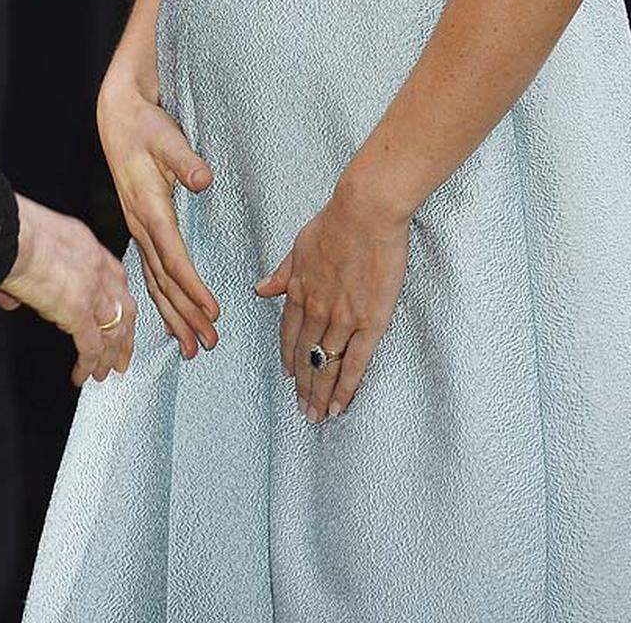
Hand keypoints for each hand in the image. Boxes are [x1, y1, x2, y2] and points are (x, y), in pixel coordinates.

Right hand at [0, 194, 136, 386]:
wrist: (14, 235)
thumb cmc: (15, 233)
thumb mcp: (31, 245)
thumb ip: (27, 274)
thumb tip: (10, 299)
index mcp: (87, 246)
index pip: (115, 276)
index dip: (119, 299)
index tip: (119, 315)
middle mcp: (97, 268)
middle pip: (124, 305)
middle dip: (125, 333)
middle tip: (122, 353)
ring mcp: (92, 291)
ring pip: (114, 329)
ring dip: (112, 354)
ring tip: (107, 372)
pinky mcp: (79, 312)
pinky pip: (91, 346)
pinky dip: (89, 365)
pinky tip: (83, 376)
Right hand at [97, 74, 217, 358]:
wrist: (118, 118)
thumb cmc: (145, 126)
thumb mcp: (167, 137)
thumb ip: (185, 159)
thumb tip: (204, 178)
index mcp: (150, 208)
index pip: (174, 257)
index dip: (193, 286)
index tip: (213, 310)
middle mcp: (141, 226)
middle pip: (165, 281)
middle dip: (186, 315)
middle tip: (209, 344)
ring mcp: (137, 230)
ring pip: (155, 283)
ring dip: (174, 316)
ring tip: (193, 347)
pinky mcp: (140, 228)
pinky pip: (151, 273)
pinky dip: (163, 300)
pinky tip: (172, 319)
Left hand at [255, 181, 408, 422]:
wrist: (366, 212)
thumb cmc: (336, 221)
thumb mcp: (299, 245)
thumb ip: (282, 272)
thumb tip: (260, 289)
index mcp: (299, 291)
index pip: (289, 334)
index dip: (287, 357)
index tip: (287, 376)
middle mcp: (316, 310)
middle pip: (305, 356)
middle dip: (302, 386)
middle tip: (302, 409)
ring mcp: (342, 319)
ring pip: (325, 366)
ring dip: (319, 394)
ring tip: (317, 416)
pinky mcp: (370, 322)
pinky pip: (355, 363)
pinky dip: (345, 388)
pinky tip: (340, 406)